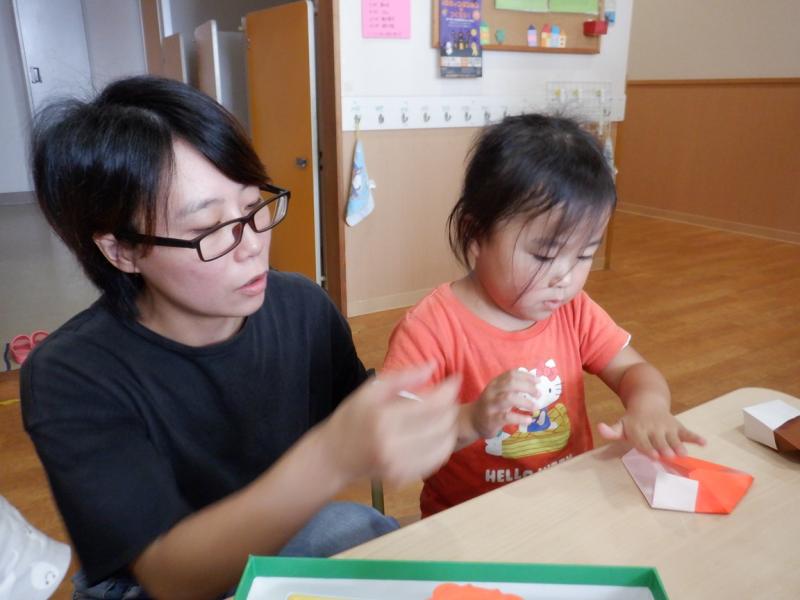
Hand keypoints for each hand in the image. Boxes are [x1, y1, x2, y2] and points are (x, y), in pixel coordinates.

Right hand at [321, 366, 460, 485]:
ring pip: (444, 444)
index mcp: (384, 418)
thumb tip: (433, 366)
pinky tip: (436, 434)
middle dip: (451, 407)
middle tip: (448, 397)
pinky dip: (443, 445)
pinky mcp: (404, 477)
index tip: (454, 380)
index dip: (449, 389)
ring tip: (444, 414)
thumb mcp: (370, 391)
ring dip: (450, 426)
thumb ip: (403, 377)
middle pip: (442, 424)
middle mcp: (393, 444)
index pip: (432, 404)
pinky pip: (436, 461)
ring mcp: (399, 465)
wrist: (333, 457)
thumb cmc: (351, 419)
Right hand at [466, 368, 539, 440]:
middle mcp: (492, 391)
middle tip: (538, 394)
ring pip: (508, 398)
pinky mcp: (491, 419)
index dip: (527, 376)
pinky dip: (519, 418)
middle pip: (511, 383)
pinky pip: (506, 417)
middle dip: (527, 387)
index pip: (511, 374)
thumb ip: (511, 387)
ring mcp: (491, 405)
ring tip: (535, 406)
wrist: (473, 421)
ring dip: (524, 402)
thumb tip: (535, 385)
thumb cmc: (491, 405)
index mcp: (495, 383)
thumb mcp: (498, 392)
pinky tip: (528, 420)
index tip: (538, 381)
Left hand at [598, 403, 705, 458]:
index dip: (649, 448)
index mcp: (638, 430)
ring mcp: (666, 427)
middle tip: (669, 456)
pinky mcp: (677, 425)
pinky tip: (704, 443)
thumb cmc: (632, 421)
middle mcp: (653, 428)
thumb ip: (611, 430)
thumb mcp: (620, 425)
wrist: (646, 400)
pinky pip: (687, 431)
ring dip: (679, 445)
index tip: (655, 456)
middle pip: (660, 441)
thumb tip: (600, 428)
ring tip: (684, 454)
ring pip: (674, 437)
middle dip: (664, 448)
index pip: (643, 442)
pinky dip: (695, 437)